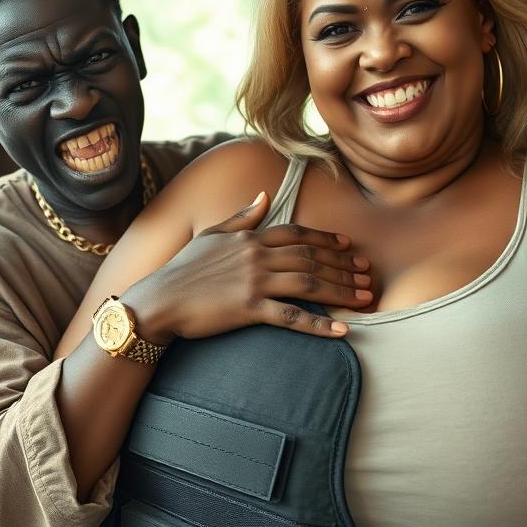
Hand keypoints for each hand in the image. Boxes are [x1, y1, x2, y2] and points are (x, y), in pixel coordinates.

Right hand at [125, 191, 370, 342]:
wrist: (159, 300)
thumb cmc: (183, 269)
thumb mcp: (212, 235)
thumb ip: (241, 217)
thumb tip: (263, 196)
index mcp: (249, 237)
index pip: (298, 234)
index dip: (327, 239)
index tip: (349, 246)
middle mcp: (256, 255)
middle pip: (311, 257)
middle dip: (343, 266)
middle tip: (367, 275)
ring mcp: (254, 282)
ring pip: (309, 283)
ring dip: (341, 291)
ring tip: (365, 298)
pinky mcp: (249, 309)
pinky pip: (292, 317)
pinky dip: (320, 325)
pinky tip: (342, 330)